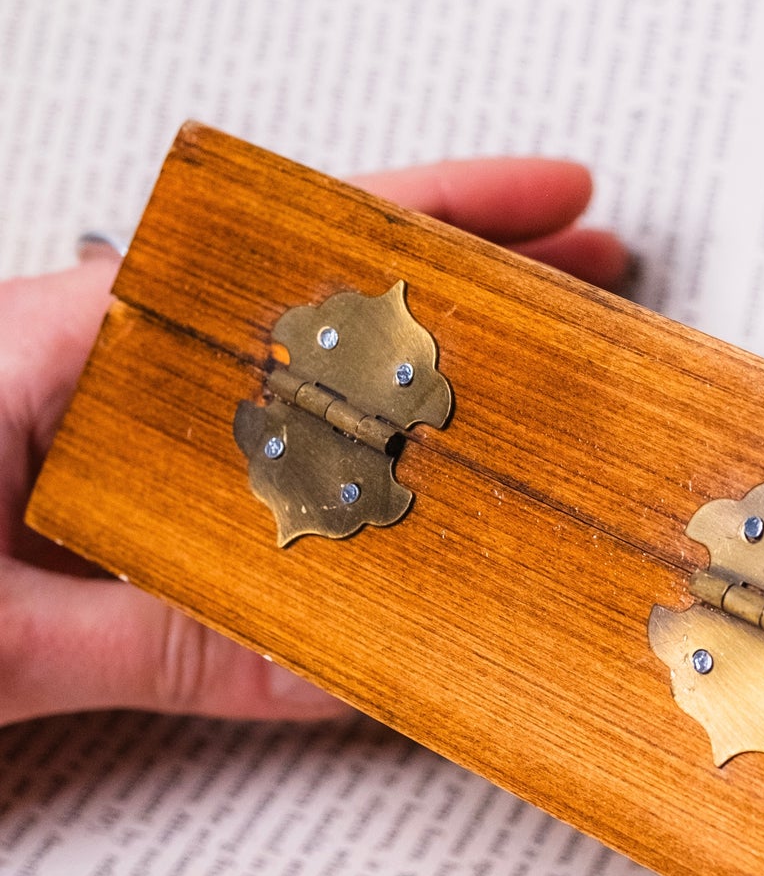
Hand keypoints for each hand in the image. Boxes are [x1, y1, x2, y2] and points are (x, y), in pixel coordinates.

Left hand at [0, 159, 627, 726]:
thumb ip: (153, 647)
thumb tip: (324, 672)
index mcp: (60, 340)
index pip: (290, 256)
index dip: (440, 219)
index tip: (551, 203)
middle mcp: (89, 359)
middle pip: (313, 300)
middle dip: (463, 288)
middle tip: (590, 282)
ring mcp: (88, 415)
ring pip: (284, 378)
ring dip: (401, 385)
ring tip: (520, 396)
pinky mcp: (75, 479)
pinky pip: (231, 458)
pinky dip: (325, 467)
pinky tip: (387, 498)